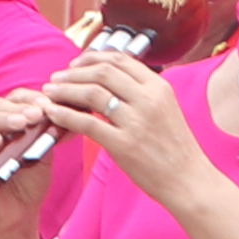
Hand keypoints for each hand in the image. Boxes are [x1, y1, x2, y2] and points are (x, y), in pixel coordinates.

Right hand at [0, 85, 71, 238]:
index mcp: (4, 123)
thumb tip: (69, 114)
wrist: (17, 216)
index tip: (48, 104)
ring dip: (1, 119)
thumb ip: (49, 134)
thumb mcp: (43, 154)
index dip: (29, 98)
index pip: (12, 99)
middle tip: (36, 113)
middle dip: (16, 107)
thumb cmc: (29, 183)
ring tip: (22, 123)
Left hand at [36, 43, 204, 208]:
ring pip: (92, 93)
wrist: (189, 180)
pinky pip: (87, 124)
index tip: (76, 63)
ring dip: (65, 90)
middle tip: (56, 77)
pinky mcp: (124, 145)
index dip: (92, 57)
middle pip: (102, 72)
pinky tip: (53, 114)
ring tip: (49, 93)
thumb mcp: (165, 109)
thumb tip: (110, 81)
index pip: (120, 59)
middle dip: (74, 72)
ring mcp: (136, 122)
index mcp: (159, 87)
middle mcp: (148, 99)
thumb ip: (141, 93)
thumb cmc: (175, 148)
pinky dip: (65, 116)